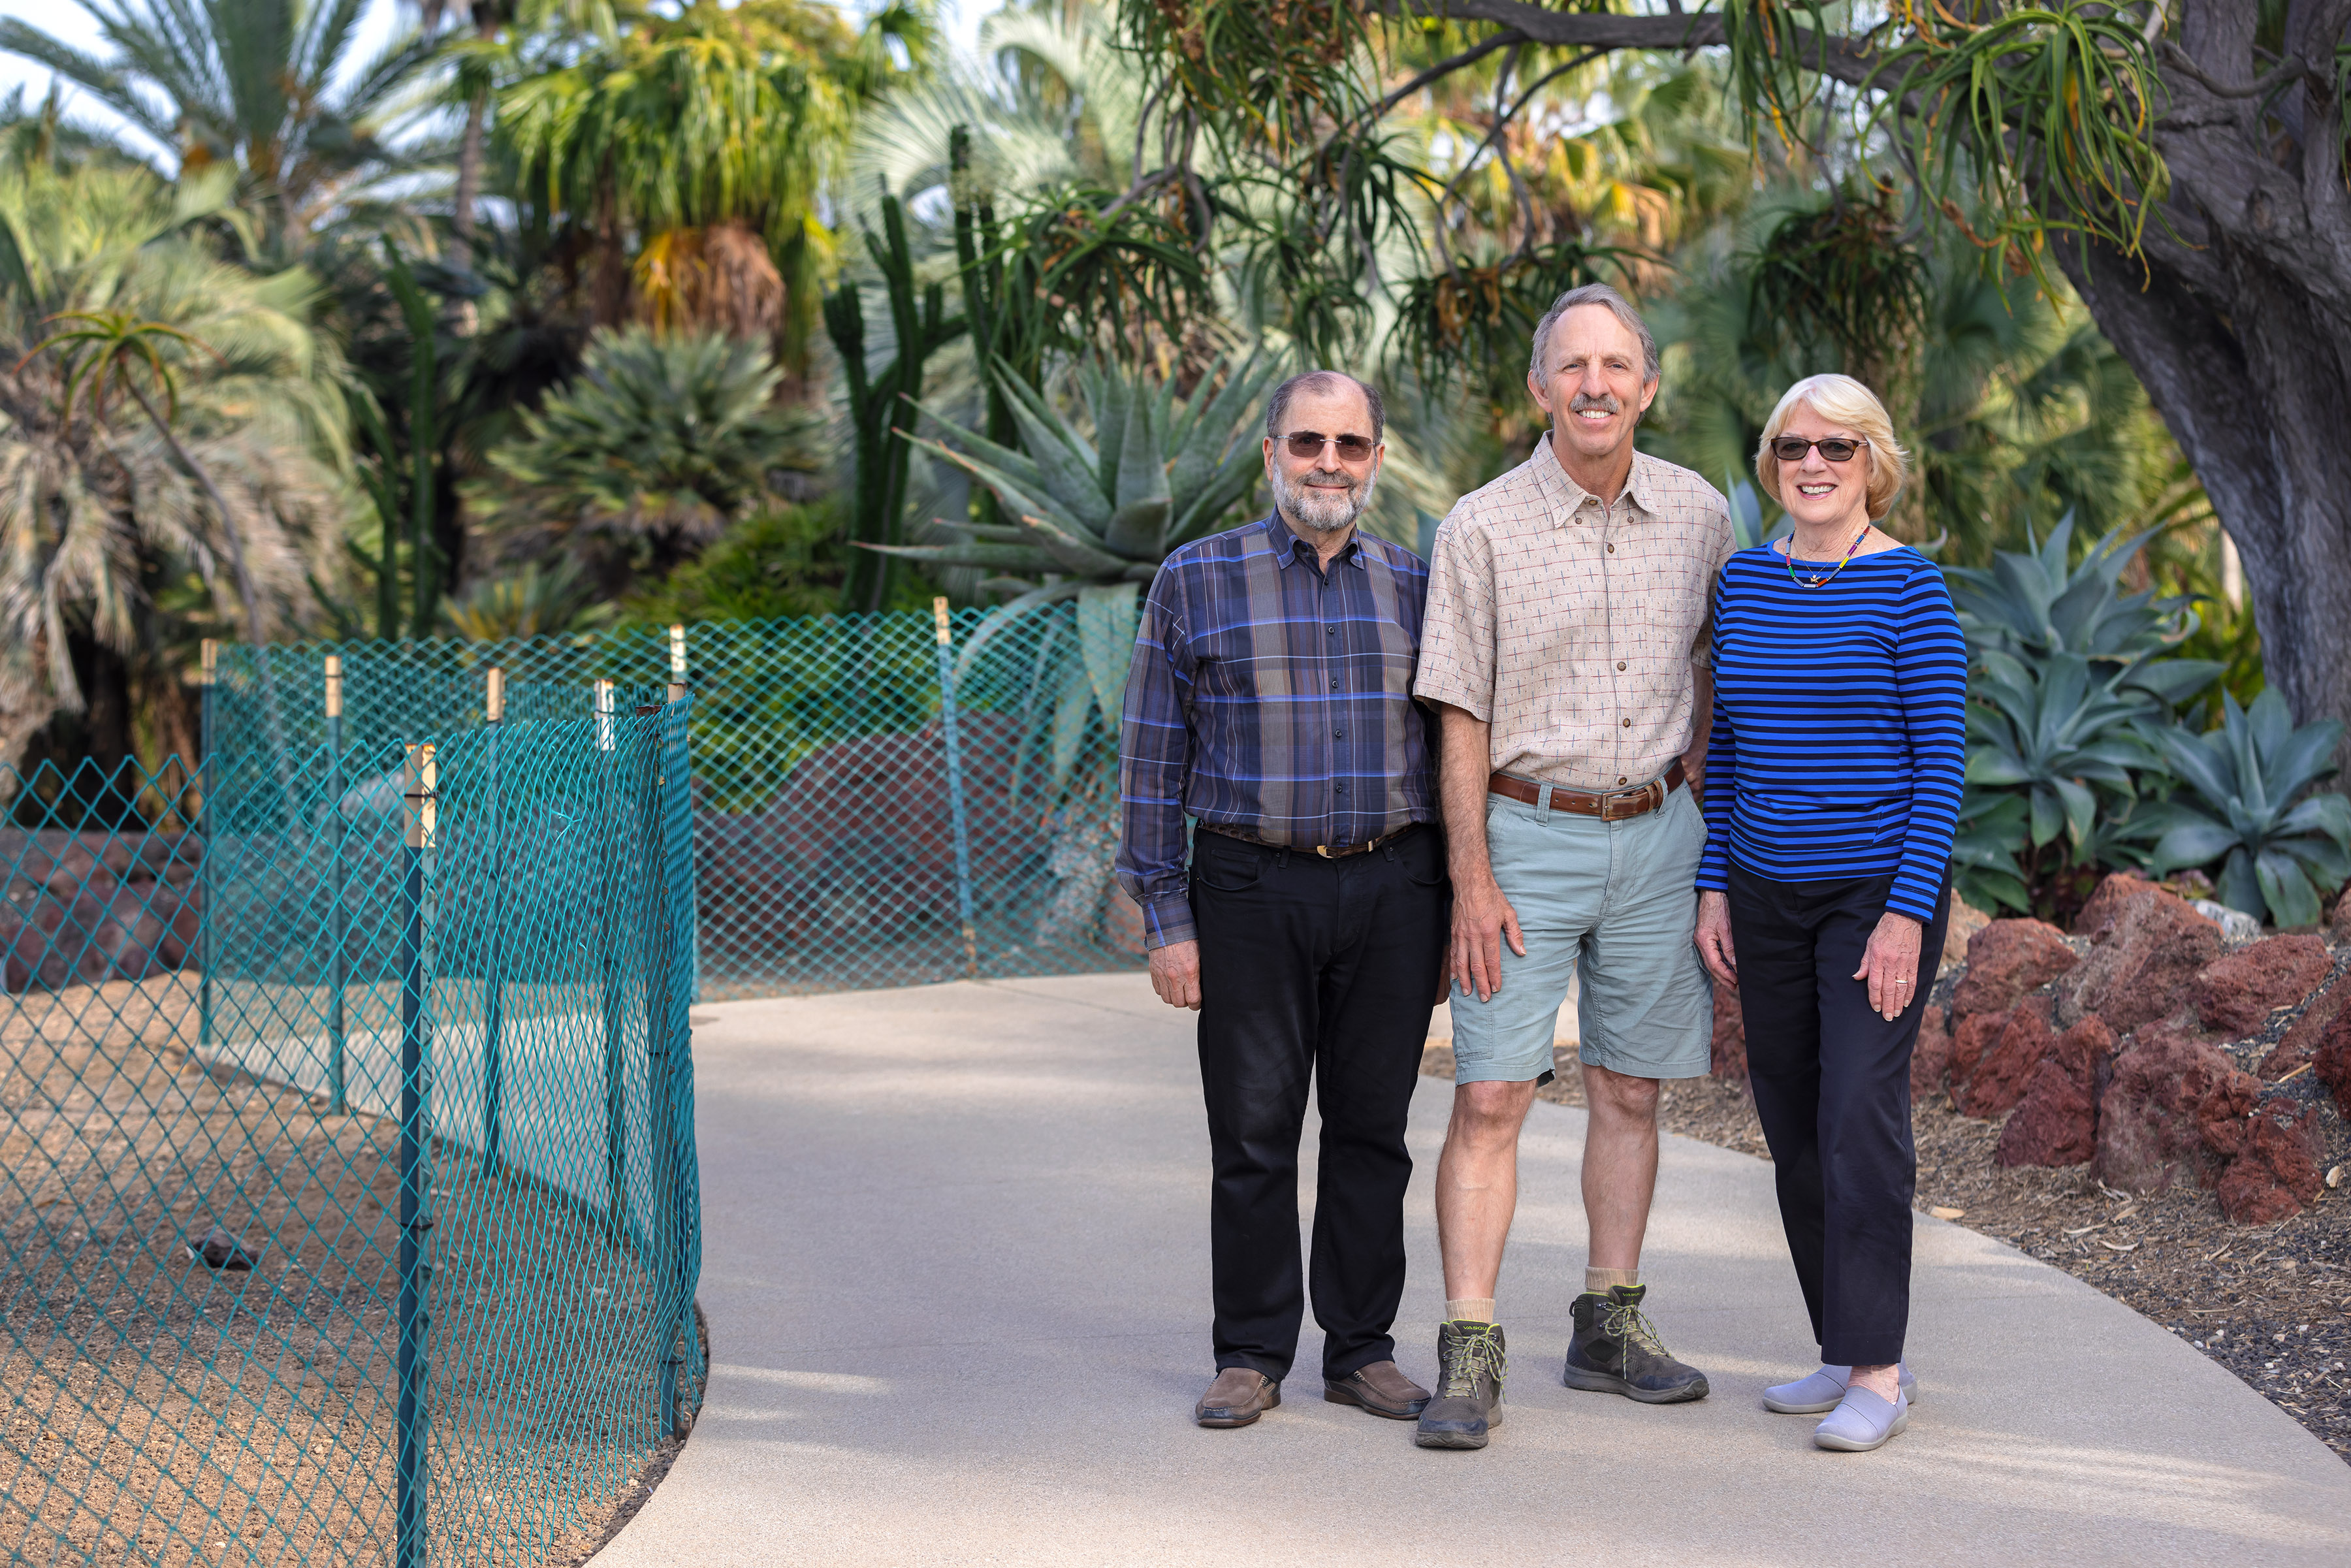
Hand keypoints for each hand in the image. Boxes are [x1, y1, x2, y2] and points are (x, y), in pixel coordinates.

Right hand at [1150, 939, 1201, 1009]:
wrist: (1169, 929)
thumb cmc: (1188, 941)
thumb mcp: (1200, 957)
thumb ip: (1199, 974)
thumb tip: (1203, 988)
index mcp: (1190, 973)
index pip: (1193, 1000)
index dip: (1196, 1004)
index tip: (1197, 1002)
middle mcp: (1175, 977)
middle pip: (1179, 1003)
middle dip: (1185, 1003)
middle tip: (1188, 997)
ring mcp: (1162, 976)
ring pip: (1167, 999)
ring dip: (1174, 998)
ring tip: (1179, 992)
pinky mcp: (1154, 973)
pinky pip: (1158, 991)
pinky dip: (1164, 991)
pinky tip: (1169, 985)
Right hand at [1451, 876, 1524, 1002]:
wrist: (1470, 882)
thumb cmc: (1491, 896)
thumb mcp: (1509, 913)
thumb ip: (1515, 934)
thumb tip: (1522, 952)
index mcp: (1489, 932)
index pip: (1492, 961)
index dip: (1494, 977)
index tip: (1496, 989)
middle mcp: (1473, 936)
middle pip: (1476, 966)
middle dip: (1480, 984)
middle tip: (1484, 998)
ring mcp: (1461, 935)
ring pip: (1462, 963)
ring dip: (1465, 980)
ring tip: (1468, 992)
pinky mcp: (1454, 932)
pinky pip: (1453, 954)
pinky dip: (1453, 967)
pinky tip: (1455, 977)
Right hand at [1695, 890, 1736, 985]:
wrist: (1713, 892)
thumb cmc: (1719, 907)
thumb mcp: (1727, 928)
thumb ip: (1730, 947)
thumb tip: (1734, 964)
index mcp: (1704, 940)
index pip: (1714, 963)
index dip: (1725, 974)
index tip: (1736, 981)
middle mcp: (1700, 942)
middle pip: (1711, 965)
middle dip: (1723, 977)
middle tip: (1734, 986)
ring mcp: (1702, 939)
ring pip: (1711, 960)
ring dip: (1721, 971)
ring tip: (1732, 979)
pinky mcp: (1705, 936)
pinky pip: (1712, 953)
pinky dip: (1719, 962)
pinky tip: (1726, 965)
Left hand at [1854, 911, 1922, 1020]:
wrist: (1905, 917)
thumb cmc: (1884, 930)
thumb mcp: (1870, 944)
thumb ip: (1865, 963)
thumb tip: (1857, 977)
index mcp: (1878, 958)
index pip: (1874, 983)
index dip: (1875, 998)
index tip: (1876, 1008)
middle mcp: (1891, 962)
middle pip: (1889, 989)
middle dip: (1887, 1005)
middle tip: (1887, 1017)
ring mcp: (1904, 963)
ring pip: (1902, 988)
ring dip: (1899, 1003)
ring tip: (1896, 1013)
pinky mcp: (1914, 962)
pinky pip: (1913, 981)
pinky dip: (1910, 993)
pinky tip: (1907, 1002)